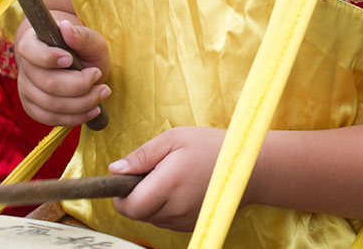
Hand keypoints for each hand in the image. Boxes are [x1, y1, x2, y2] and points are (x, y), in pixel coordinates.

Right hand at [15, 15, 110, 125]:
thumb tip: (66, 27)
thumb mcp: (89, 39)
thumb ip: (80, 35)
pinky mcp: (33, 108)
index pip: (30, 51)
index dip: (48, 57)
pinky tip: (93, 110)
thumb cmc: (82, 48)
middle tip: (99, 75)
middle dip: (79, 84)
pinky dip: (75, 117)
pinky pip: (50, 119)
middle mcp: (24, 67)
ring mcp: (26, 90)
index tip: (70, 59)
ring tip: (102, 92)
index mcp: (32, 43)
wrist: (76, 63)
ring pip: (51, 105)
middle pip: (47, 83)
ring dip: (82, 103)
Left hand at [108, 126, 224, 231]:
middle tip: (151, 172)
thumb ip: (142, 155)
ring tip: (169, 177)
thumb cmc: (211, 147)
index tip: (124, 180)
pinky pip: (165, 219)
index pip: (129, 206)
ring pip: (150, 217)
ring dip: (150, 201)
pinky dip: (164, 206)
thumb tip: (115, 170)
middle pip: (137, 213)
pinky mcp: (189, 225)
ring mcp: (183, 220)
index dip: (120, 195)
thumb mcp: (174, 138)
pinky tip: (178, 188)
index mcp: (169, 184)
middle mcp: (175, 208)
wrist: (247, 168)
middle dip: (135, 195)